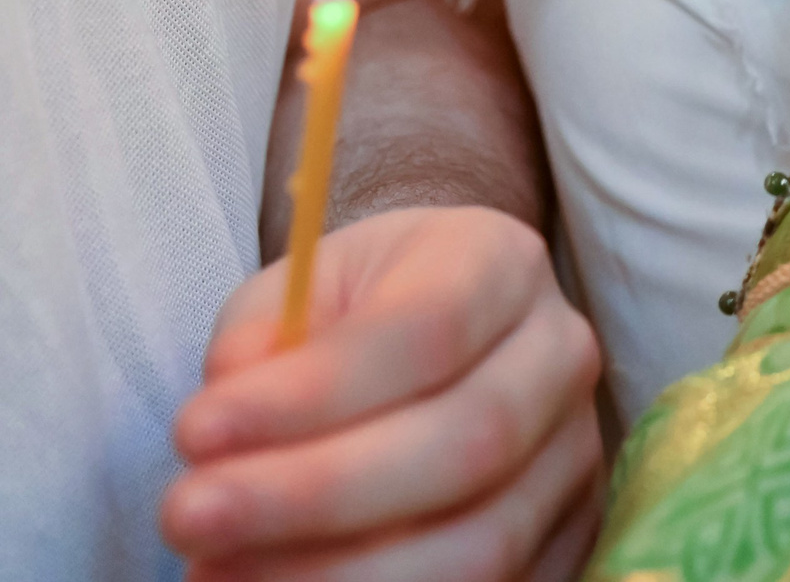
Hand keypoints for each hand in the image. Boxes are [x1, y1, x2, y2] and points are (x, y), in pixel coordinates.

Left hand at [162, 207, 601, 581]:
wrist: (442, 331)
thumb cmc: (358, 309)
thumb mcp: (298, 291)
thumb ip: (260, 341)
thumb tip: (225, 417)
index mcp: (503, 264)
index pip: (430, 328)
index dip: (315, 392)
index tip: (193, 430)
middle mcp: (561, 356)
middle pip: (468, 442)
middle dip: (315, 495)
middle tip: (187, 515)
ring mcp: (576, 456)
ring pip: (482, 542)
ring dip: (339, 575)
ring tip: (216, 573)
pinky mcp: (566, 538)